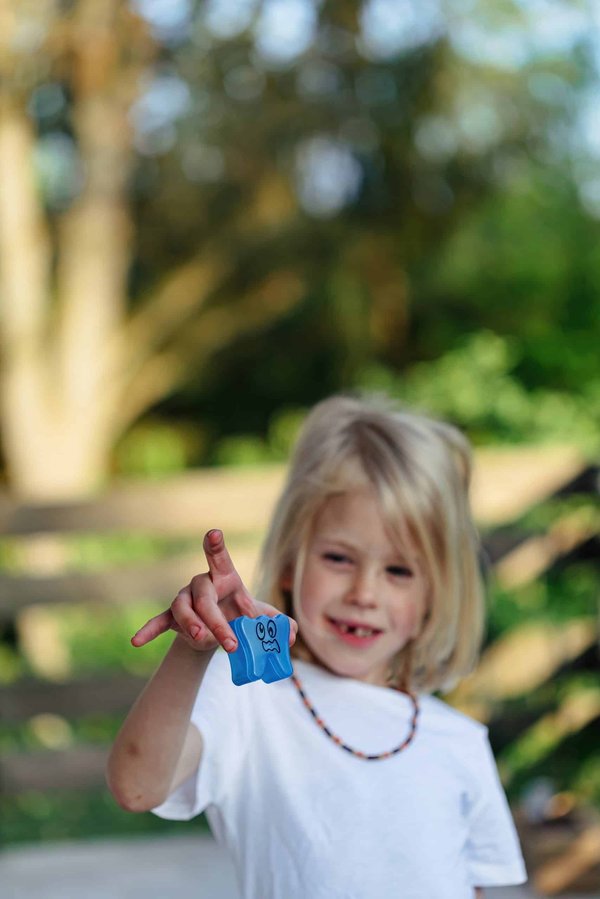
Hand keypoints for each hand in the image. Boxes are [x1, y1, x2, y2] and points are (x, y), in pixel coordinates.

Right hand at [131, 529, 296, 653]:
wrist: (218, 631)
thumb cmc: (241, 615)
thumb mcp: (262, 618)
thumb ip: (279, 623)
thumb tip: (292, 635)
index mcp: (225, 576)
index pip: (219, 557)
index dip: (216, 544)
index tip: (214, 532)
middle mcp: (202, 583)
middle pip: (204, 596)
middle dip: (217, 621)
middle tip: (233, 644)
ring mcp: (185, 599)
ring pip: (182, 607)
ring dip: (192, 624)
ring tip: (200, 639)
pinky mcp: (173, 617)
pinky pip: (160, 621)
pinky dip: (150, 630)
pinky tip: (137, 641)